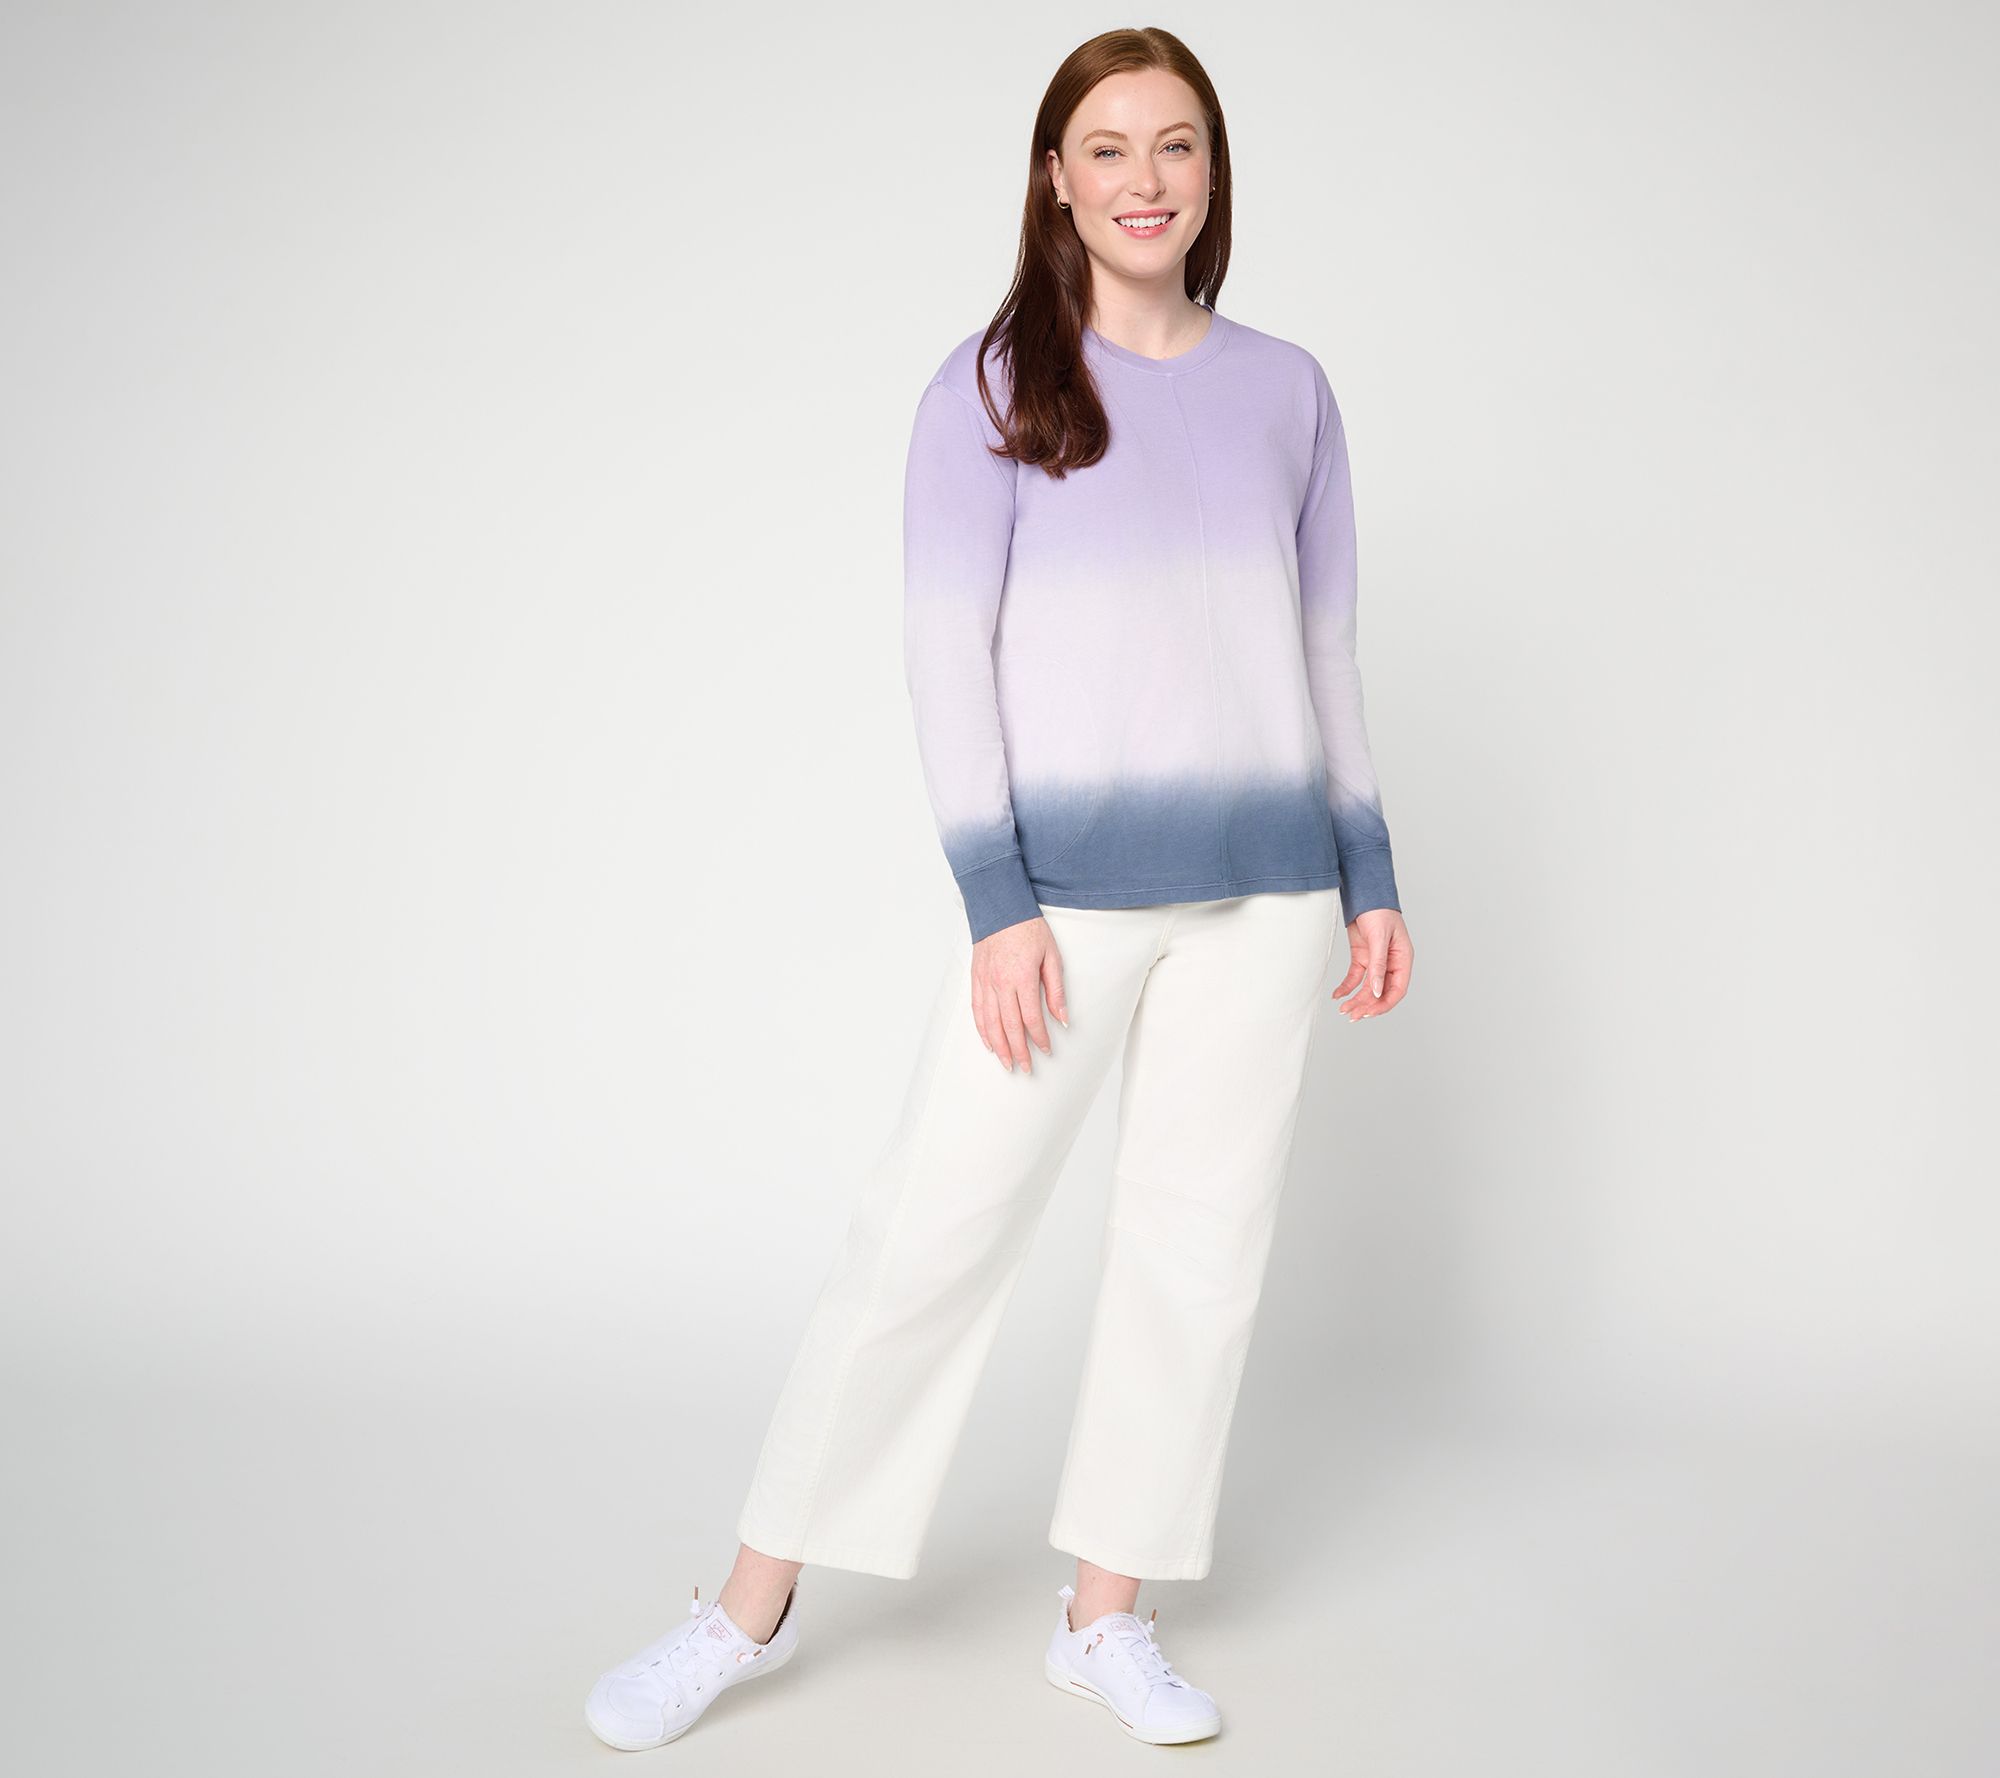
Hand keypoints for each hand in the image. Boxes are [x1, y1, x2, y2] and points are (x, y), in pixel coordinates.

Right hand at [971, 915, 1067, 1072]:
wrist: (1000, 908)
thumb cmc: (1028, 929)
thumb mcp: (1052, 956)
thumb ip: (1056, 990)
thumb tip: (1062, 1018)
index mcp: (1022, 978)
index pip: (1031, 1018)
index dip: (1039, 1037)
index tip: (1046, 1049)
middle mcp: (1001, 984)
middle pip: (1009, 1026)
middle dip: (1018, 1051)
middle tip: (1025, 1068)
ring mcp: (985, 982)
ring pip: (990, 1023)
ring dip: (999, 1046)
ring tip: (1007, 1062)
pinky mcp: (976, 979)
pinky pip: (977, 1010)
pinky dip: (982, 1029)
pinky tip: (989, 1042)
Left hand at [1332, 908, 1412, 1020]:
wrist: (1363, 894)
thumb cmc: (1379, 911)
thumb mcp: (1379, 938)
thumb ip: (1378, 965)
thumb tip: (1378, 992)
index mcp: (1403, 959)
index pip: (1397, 989)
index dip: (1384, 1004)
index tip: (1369, 1013)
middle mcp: (1391, 964)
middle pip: (1381, 992)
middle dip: (1367, 1005)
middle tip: (1352, 1015)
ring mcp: (1376, 962)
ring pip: (1368, 988)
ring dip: (1357, 999)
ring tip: (1344, 1010)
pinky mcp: (1362, 957)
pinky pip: (1355, 978)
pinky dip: (1347, 987)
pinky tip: (1338, 995)